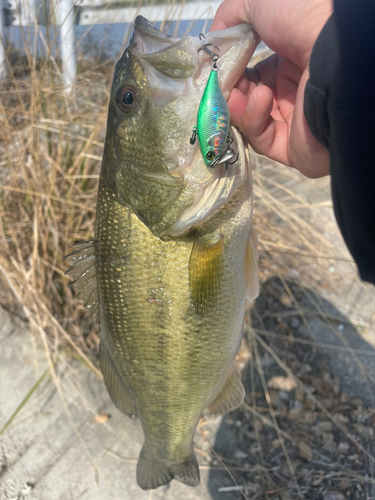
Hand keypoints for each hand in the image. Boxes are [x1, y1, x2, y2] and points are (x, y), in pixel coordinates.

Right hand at [211, 0, 331, 177]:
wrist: (336, 53)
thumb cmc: (303, 20)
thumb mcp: (259, 2)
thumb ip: (231, 17)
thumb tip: (211, 42)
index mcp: (290, 62)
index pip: (252, 75)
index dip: (230, 73)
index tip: (211, 71)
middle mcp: (294, 92)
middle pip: (248, 100)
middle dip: (228, 92)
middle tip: (215, 86)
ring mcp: (295, 122)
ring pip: (251, 122)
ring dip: (238, 106)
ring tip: (234, 94)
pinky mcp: (294, 149)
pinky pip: (264, 139)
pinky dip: (255, 120)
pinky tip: (262, 99)